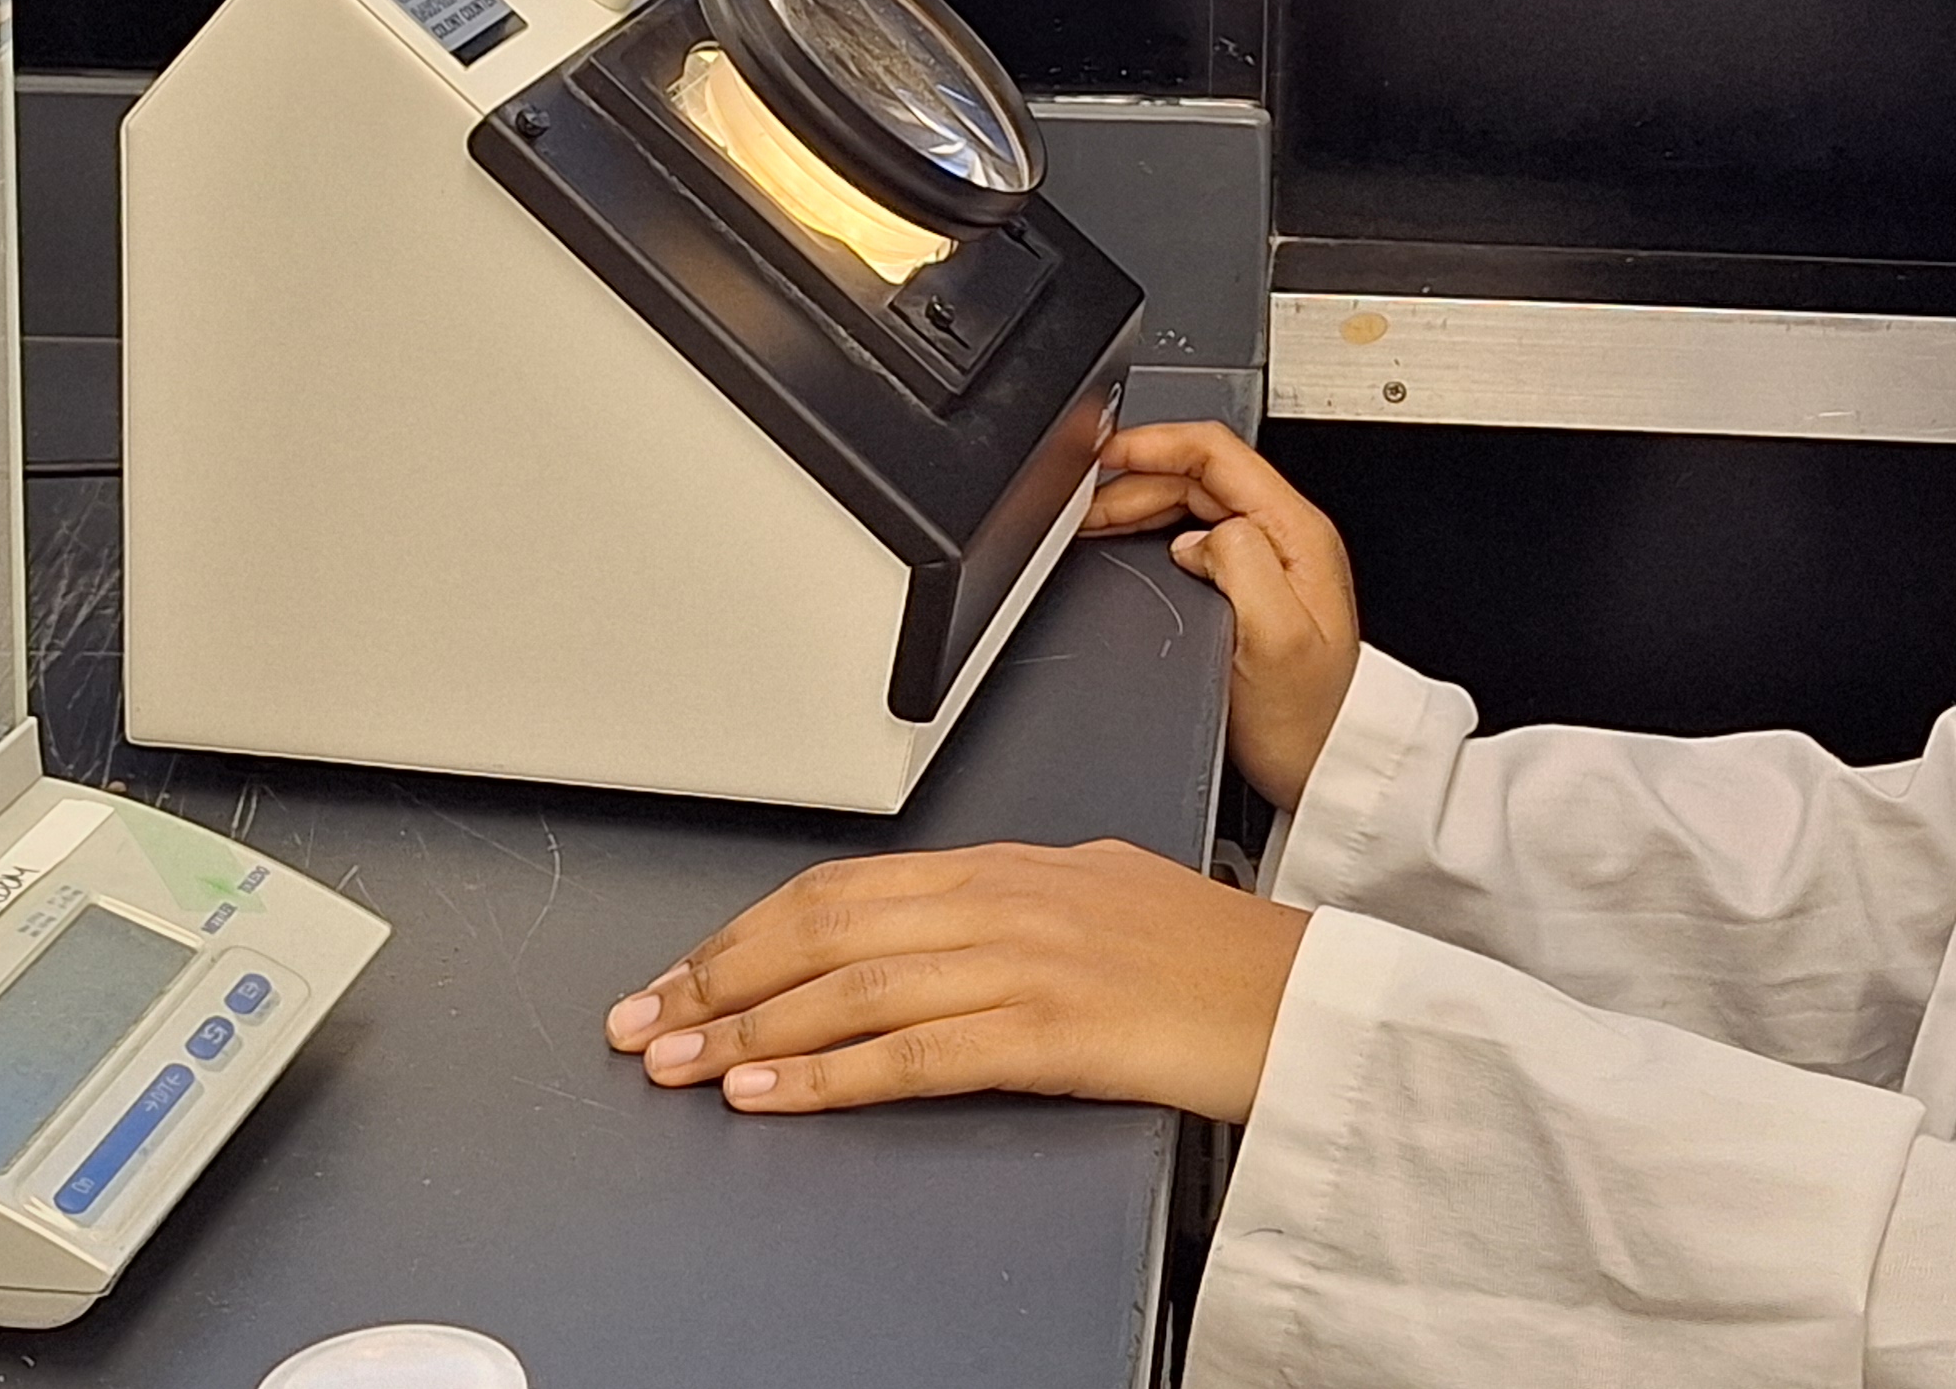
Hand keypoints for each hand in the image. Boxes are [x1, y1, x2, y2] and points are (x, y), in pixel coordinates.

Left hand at [605, 839, 1309, 1120]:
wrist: (1310, 998)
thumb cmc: (1221, 958)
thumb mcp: (1104, 893)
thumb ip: (1016, 902)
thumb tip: (942, 920)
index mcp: (1011, 864)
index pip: (845, 886)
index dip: (750, 929)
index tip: (686, 970)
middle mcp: (1005, 898)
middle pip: (826, 925)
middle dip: (719, 975)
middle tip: (645, 1018)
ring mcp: (1026, 960)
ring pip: (852, 985)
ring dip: (749, 1029)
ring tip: (679, 1062)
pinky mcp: (1052, 1029)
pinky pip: (913, 1053)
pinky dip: (828, 1073)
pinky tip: (771, 1092)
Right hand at [1084, 421, 1360, 809]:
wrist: (1327, 765)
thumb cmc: (1309, 717)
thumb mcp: (1276, 636)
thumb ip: (1240, 563)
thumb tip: (1195, 536)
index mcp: (1296, 532)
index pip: (1220, 452)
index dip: (1157, 443)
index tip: (1108, 454)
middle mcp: (1287, 537)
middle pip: (1200, 474)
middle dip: (1136, 478)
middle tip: (1084, 507)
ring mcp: (1271, 559)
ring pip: (1193, 502)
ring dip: (1139, 504)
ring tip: (1094, 523)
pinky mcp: (1253, 585)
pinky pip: (1196, 534)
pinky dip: (1152, 530)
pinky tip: (1128, 546)